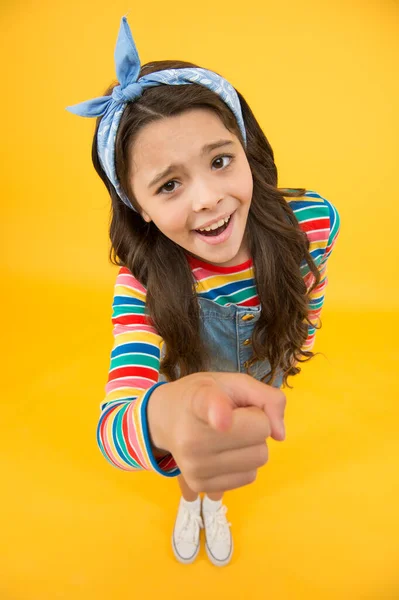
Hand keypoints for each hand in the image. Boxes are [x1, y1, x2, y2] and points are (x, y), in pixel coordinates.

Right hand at [148, 372, 285, 492]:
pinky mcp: (200, 485)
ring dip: (252, 445)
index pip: (210, 407)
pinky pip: (249, 477)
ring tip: (229, 434)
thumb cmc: (203, 396)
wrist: (165, 418)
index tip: (222, 420)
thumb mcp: (234, 383)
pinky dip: (245, 463)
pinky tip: (224, 451)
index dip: (219, 413)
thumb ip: (267, 397)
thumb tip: (279, 435)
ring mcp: (194, 466)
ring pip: (259, 459)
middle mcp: (191, 438)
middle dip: (255, 424)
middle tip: (234, 417)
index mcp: (198, 401)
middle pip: (260, 435)